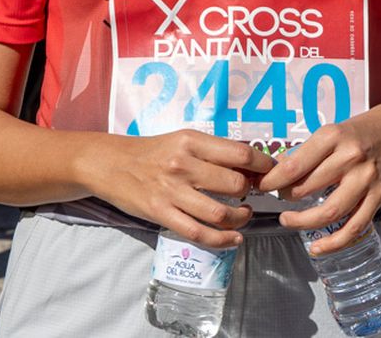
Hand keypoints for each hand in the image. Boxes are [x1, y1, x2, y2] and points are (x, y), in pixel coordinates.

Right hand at [82, 131, 274, 248]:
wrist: (109, 164)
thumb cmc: (151, 152)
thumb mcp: (181, 141)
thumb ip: (212, 152)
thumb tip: (251, 166)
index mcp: (190, 141)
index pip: (241, 153)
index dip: (264, 166)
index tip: (271, 173)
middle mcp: (183, 164)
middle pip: (235, 184)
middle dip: (250, 193)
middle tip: (251, 195)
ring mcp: (172, 191)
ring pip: (221, 213)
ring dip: (241, 219)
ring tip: (243, 216)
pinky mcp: (161, 213)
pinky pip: (200, 233)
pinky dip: (223, 240)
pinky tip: (234, 238)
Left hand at [257, 102, 380, 254]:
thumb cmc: (362, 130)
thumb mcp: (332, 130)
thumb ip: (308, 152)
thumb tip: (279, 170)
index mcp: (333, 137)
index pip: (294, 165)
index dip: (273, 180)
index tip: (261, 184)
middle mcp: (350, 159)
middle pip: (307, 188)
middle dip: (285, 197)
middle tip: (278, 198)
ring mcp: (366, 180)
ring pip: (330, 211)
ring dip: (303, 221)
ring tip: (287, 220)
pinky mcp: (379, 197)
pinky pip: (355, 227)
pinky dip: (335, 241)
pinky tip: (318, 247)